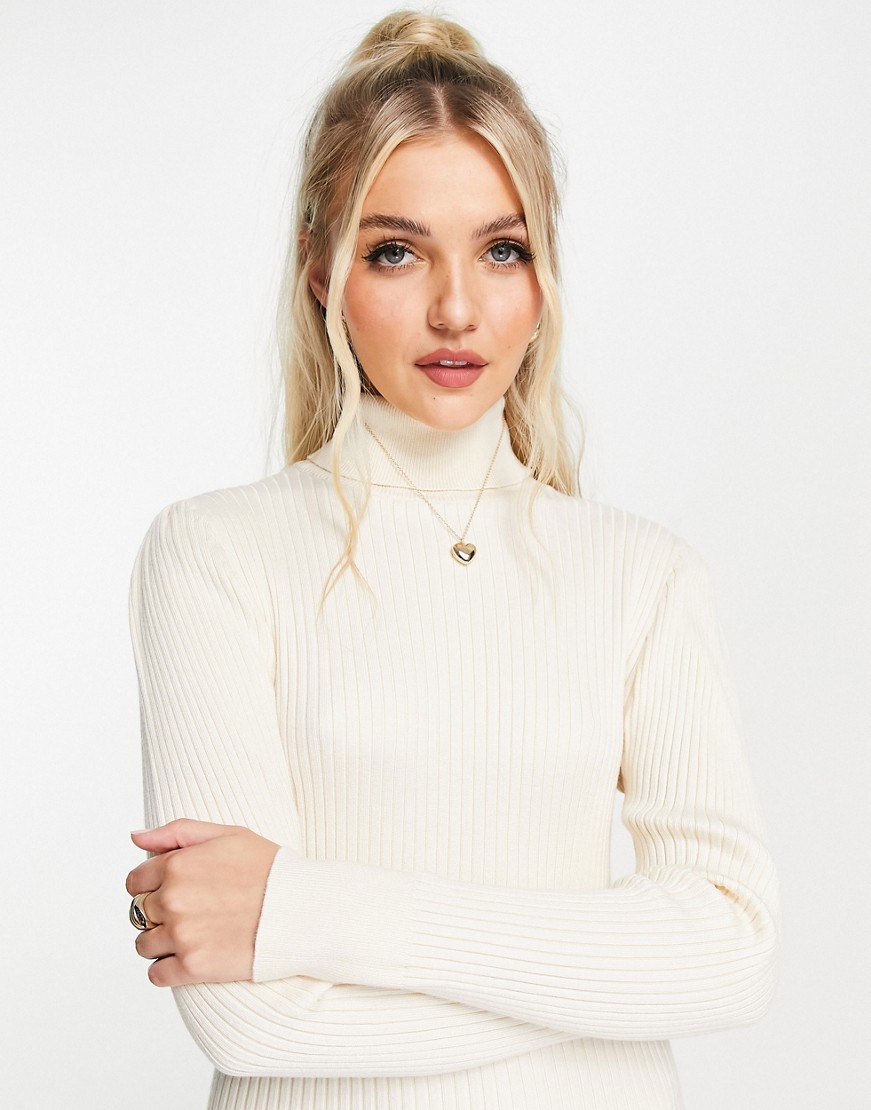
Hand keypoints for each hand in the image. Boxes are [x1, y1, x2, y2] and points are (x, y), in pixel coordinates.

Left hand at [126, 819, 279, 986]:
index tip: (171, 889)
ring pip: (144, 945)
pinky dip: (167, 969)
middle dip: (157, 912)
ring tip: (191, 935)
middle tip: (189, 911)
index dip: (151, 885)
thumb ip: (177, 832)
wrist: (301, 908)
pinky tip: (190, 956)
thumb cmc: (269, 867)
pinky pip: (157, 975)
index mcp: (177, 865)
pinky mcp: (193, 967)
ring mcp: (181, 935)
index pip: (135, 881)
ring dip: (160, 942)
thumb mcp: (228, 834)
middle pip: (138, 913)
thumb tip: (135, 836)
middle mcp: (172, 900)